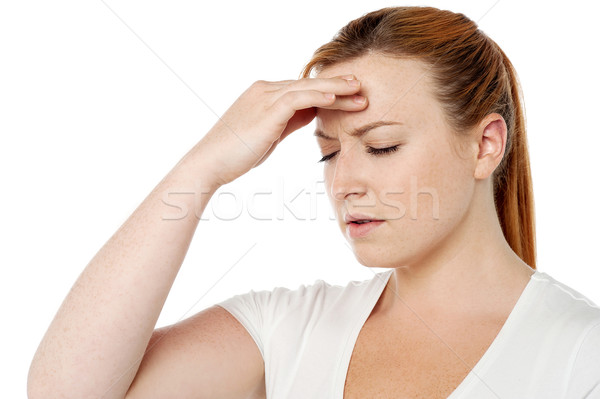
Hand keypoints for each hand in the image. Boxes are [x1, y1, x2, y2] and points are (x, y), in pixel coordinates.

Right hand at [198, 74, 367, 185]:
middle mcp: (264, 90)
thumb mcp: (269, 133)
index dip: (328, 91)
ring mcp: (264, 98)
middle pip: (308, 84)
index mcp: (264, 94)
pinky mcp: (266, 111)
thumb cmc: (236, 153)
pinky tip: (336, 98)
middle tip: (362, 86)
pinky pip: (297, 98)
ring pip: (306, 87)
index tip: (351, 95)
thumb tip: (312, 113)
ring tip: (358, 90)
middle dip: (337, 85)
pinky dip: (318, 96)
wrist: (209, 163)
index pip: (303, 88)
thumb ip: (290, 120)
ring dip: (335, 89)